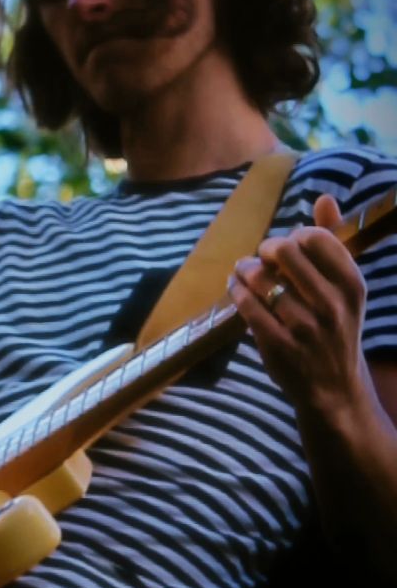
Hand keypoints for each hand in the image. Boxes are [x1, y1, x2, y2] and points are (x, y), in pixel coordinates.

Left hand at [227, 195, 369, 414]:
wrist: (335, 389)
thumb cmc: (337, 329)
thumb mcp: (345, 289)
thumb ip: (333, 242)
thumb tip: (324, 198)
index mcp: (352, 285)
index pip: (316, 238)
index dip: (295, 236)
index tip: (289, 247)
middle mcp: (332, 305)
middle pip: (284, 251)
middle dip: (266, 248)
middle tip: (262, 256)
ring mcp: (305, 328)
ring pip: (261, 278)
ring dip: (245, 269)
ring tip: (244, 271)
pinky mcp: (279, 347)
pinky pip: (247, 306)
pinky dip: (236, 290)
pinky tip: (235, 288)